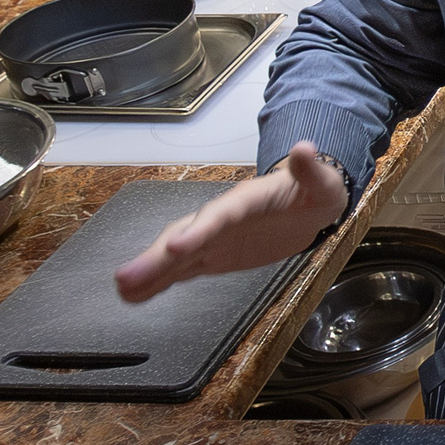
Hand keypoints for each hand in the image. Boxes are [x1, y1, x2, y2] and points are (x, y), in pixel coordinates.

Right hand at [113, 141, 346, 302]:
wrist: (307, 204)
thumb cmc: (312, 191)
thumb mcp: (322, 182)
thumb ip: (311, 171)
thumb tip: (306, 149)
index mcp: (245, 200)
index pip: (219, 215)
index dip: (198, 230)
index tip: (177, 246)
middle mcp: (221, 218)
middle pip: (185, 236)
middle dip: (158, 257)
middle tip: (128, 277)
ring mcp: (214, 238)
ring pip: (176, 255)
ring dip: (150, 271)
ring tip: (122, 288)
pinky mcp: (213, 255)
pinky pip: (183, 270)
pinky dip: (160, 282)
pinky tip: (135, 295)